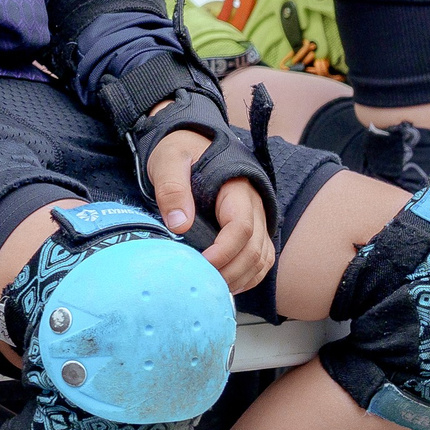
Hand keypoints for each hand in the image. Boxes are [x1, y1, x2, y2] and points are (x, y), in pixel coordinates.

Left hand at [145, 129, 274, 292]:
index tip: (202, 264)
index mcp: (236, 188)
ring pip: (262, 258)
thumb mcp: (168, 160)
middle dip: (231, 272)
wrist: (190, 140)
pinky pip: (261, 259)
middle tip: (203, 284)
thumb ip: (172, 188)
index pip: (242, 227)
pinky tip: (227, 284)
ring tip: (213, 289)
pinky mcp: (252, 228)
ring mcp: (256, 217)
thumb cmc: (179, 150)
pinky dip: (248, 276)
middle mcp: (254, 205)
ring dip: (241, 278)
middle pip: (255, 249)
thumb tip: (179, 224)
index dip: (224, 251)